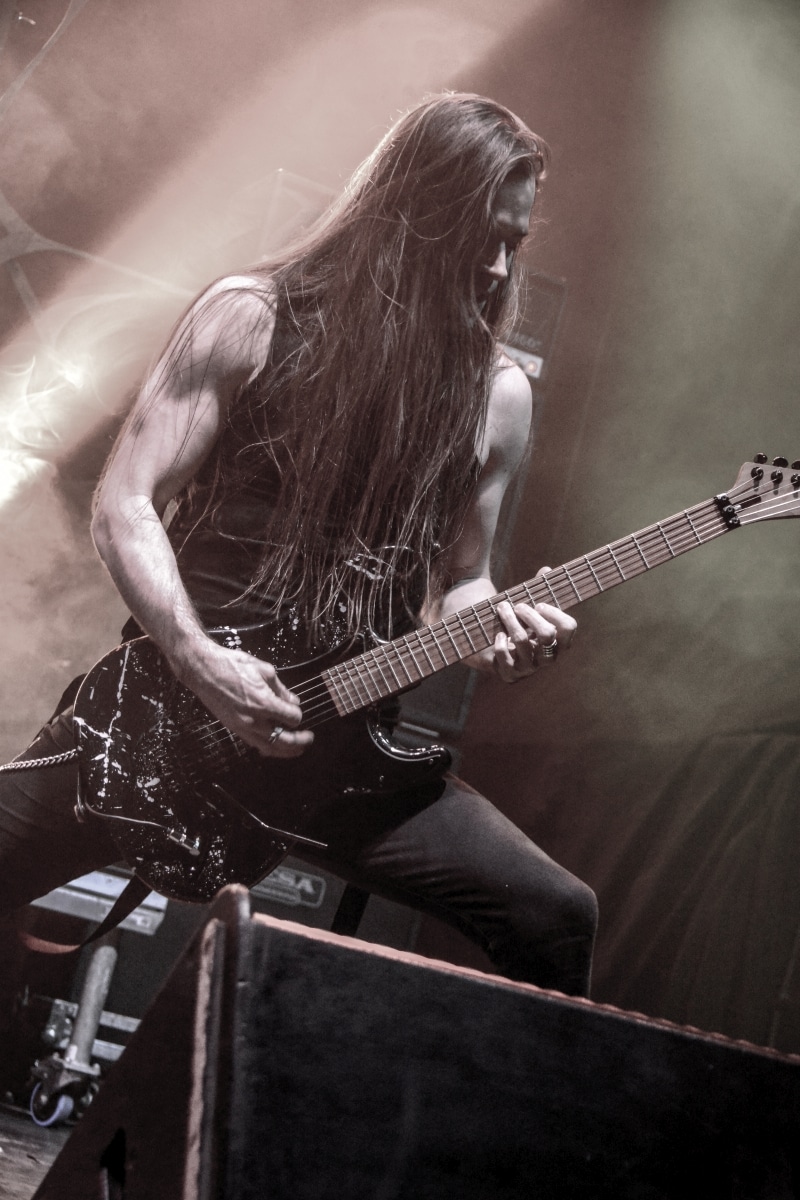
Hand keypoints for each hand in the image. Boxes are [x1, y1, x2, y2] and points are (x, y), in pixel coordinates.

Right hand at [176, 640, 313, 756]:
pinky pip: (254, 744)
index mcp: (263, 702)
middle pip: (284, 740)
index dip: (298, 715)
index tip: (297, 710)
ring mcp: (243, 727)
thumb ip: (281, 688)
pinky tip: (275, 747)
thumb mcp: (263, 670)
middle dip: (299, 741)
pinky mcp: (234, 728)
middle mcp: (254, 719)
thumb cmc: (231, 665)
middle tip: (309, 738)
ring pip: (269, 747)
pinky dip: (267, 748)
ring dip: (285, 751)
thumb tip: (293, 700)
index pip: (292, 718)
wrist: (204, 670)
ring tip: (297, 750)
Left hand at [492, 591, 576, 683]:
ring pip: (523, 642)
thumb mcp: (528, 606)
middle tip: (518, 606)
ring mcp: (530, 669)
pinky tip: (497, 635)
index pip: (569, 627)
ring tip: (501, 609)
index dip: (554, 612)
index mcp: (559, 641)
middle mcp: (548, 658)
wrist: (492, 646)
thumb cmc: (516, 624)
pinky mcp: (511, 675)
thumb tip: (546, 569)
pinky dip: (500, 643)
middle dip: (530, 615)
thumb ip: (539, 590)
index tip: (539, 604)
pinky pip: (506, 658)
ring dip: (509, 620)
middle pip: (547, 634)